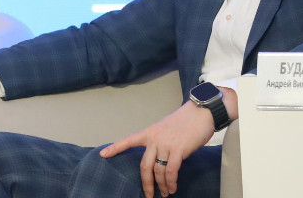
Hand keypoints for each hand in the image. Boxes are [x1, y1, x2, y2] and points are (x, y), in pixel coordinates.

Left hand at [100, 96, 226, 197]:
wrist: (200, 113)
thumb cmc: (184, 122)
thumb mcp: (165, 129)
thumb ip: (158, 141)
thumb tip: (158, 158)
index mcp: (149, 132)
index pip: (128, 140)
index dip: (115, 148)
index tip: (102, 154)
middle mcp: (154, 139)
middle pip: (144, 165)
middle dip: (146, 183)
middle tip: (147, 195)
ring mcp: (165, 144)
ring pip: (158, 171)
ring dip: (162, 185)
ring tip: (165, 193)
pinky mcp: (178, 150)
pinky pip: (171, 171)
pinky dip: (171, 182)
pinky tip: (172, 188)